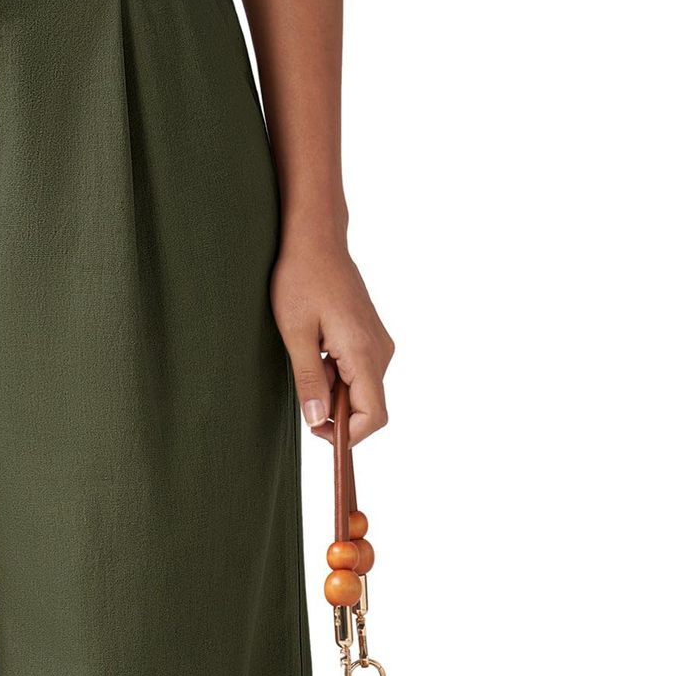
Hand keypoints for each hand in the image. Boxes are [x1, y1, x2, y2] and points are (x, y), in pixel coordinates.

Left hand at [272, 234, 393, 446]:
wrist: (316, 241)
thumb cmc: (301, 280)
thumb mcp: (296, 334)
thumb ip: (309, 380)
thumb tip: (318, 420)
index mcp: (364, 352)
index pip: (374, 416)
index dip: (347, 435)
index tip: (317, 428)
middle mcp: (380, 351)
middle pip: (369, 408)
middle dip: (336, 411)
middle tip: (305, 387)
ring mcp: (379, 344)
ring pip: (362, 391)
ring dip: (334, 391)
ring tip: (310, 357)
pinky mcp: (372, 339)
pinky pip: (359, 373)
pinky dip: (337, 375)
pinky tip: (318, 350)